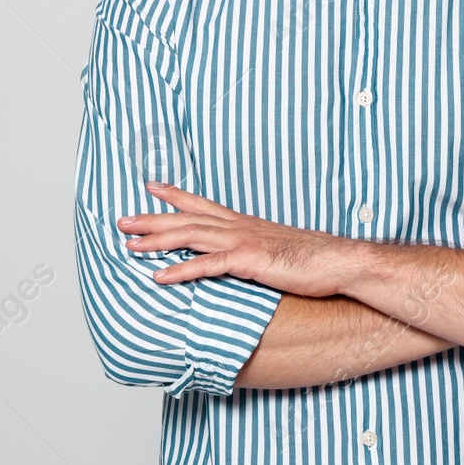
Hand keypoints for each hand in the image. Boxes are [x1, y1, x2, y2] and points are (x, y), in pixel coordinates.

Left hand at [116, 181, 351, 296]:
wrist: (341, 261)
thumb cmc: (315, 259)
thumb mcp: (280, 249)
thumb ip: (259, 250)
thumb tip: (248, 258)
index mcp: (247, 224)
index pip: (203, 205)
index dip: (175, 196)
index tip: (151, 187)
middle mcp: (241, 227)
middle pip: (188, 218)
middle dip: (153, 218)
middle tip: (122, 219)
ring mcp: (244, 242)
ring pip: (191, 236)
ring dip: (157, 239)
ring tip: (129, 244)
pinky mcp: (250, 262)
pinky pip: (208, 266)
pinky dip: (181, 269)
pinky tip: (159, 277)